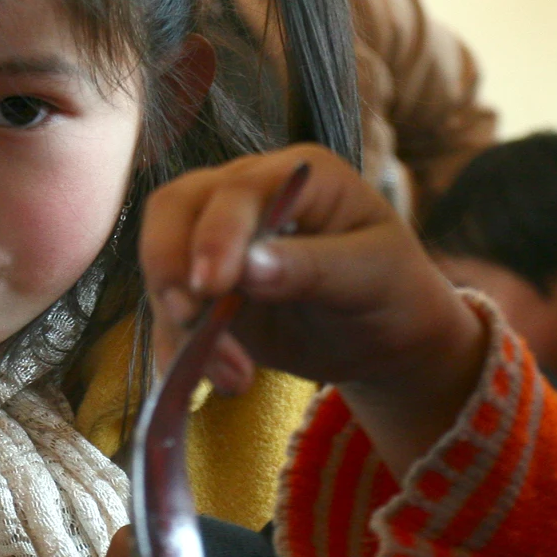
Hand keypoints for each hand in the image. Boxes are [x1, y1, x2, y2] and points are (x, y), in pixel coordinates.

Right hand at [140, 144, 488, 472]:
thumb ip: (313, 267)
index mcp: (296, 174)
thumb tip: (249, 268)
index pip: (236, 190)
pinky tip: (220, 381)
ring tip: (235, 374)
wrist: (386, 339)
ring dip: (181, 321)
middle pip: (175, 209)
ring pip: (165, 263)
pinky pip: (171, 312)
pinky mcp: (204, 289)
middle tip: (187, 315)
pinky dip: (180, 348)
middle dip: (170, 264)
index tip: (212, 286)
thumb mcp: (371, 276)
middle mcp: (247, 195)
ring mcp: (218, 240)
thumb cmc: (392, 290)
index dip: (216, 234)